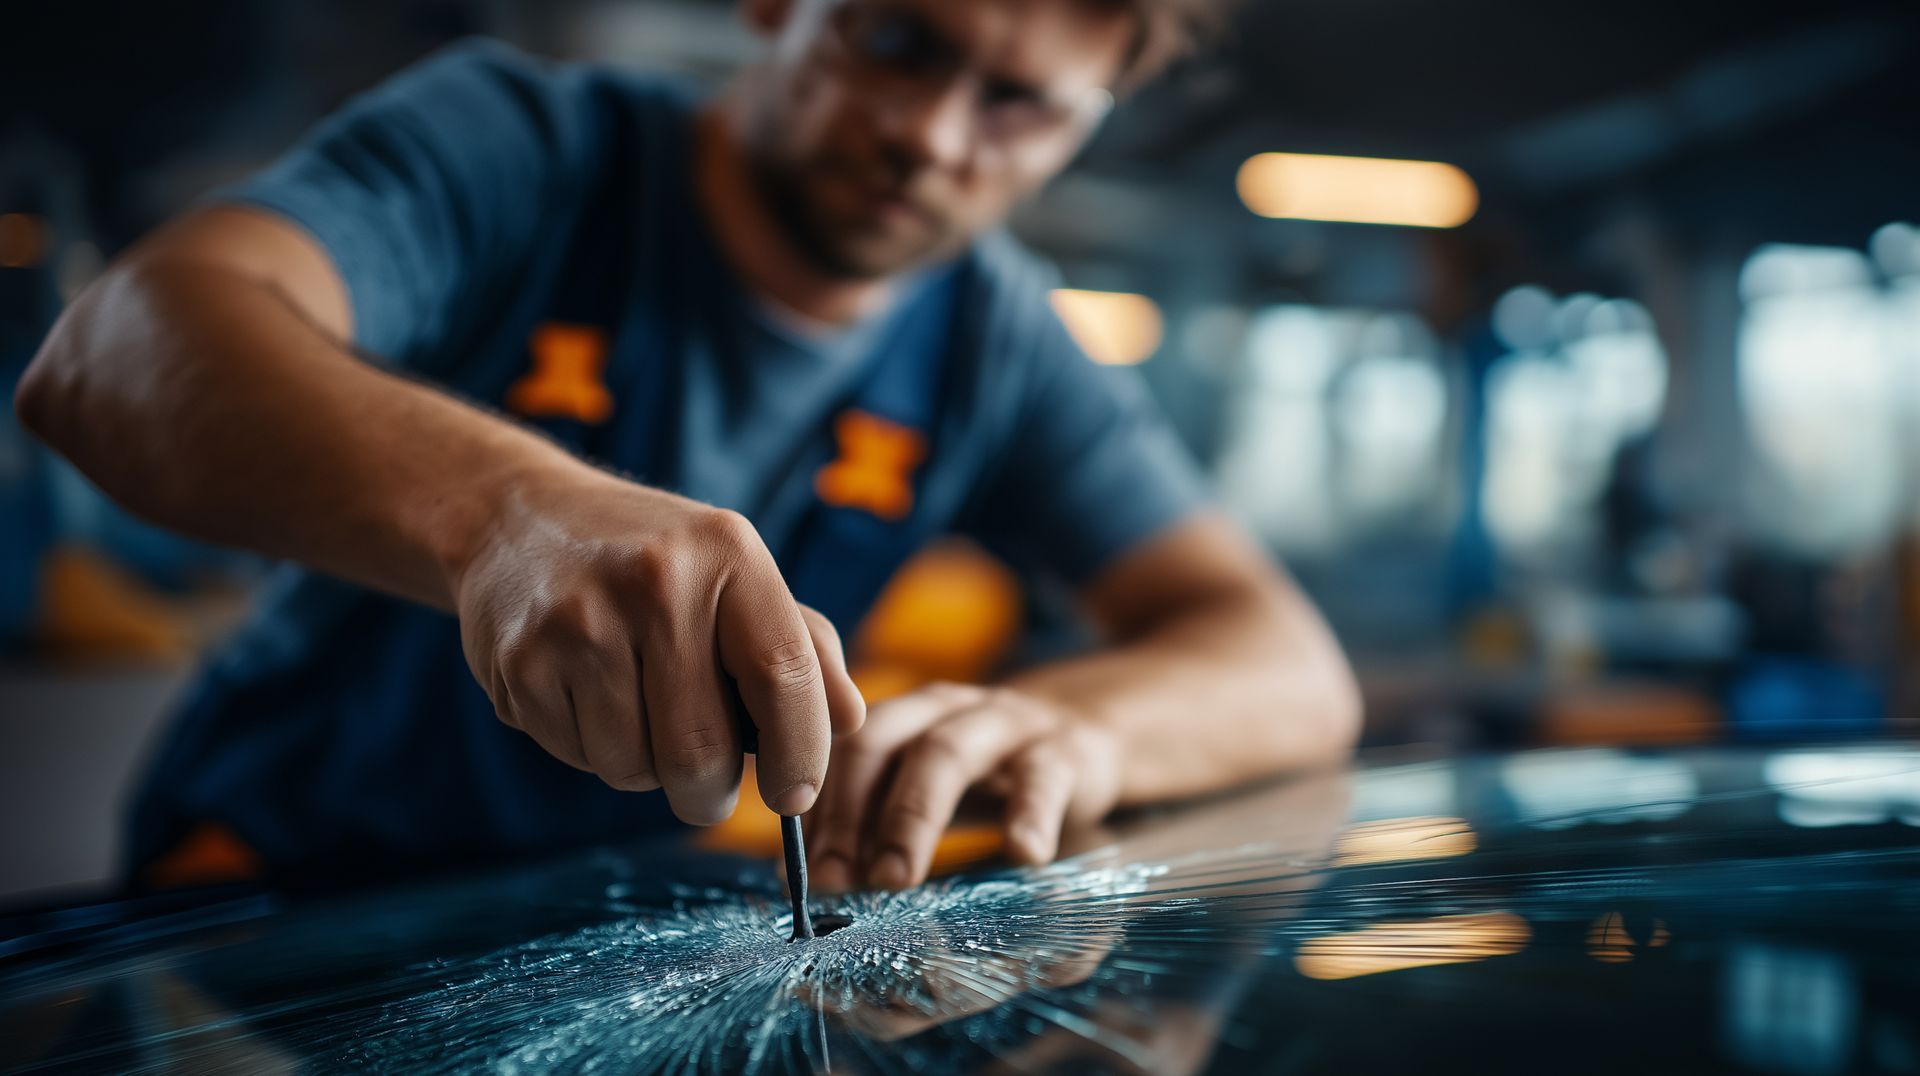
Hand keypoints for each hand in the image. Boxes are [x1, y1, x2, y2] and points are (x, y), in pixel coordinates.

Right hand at [452, 463, 864, 822]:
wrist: (519, 520)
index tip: (795, 795)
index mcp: (727, 553)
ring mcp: (579, 622)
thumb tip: (849, 723)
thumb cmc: (656, 562)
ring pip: (634, 768)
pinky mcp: (521, 663)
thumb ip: (804, 646)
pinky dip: (592, 752)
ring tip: (637, 714)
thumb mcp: (737, 574)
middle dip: (711, 795)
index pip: (784, 673)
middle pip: (702, 750)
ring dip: (645, 770)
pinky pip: (578, 758)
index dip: (800, 752)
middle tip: (707, 794)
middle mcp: (654, 581)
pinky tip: (587, 697)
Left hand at [805, 682, 1120, 890]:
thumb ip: (872, 823)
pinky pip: (1043, 777)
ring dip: (910, 817)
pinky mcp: (1066, 751)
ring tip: (894, 878)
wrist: (1088, 738)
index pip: (837, 752)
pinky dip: (1030, 814)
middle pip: (876, 744)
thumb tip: (798, 874)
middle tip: (831, 883)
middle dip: (846, 814)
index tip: (794, 873)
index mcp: (902, 717)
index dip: (812, 809)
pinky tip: (1022, 853)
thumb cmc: (989, 776)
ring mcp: (1005, 724)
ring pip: (945, 753)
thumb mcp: (927, 790)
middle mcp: (944, 709)